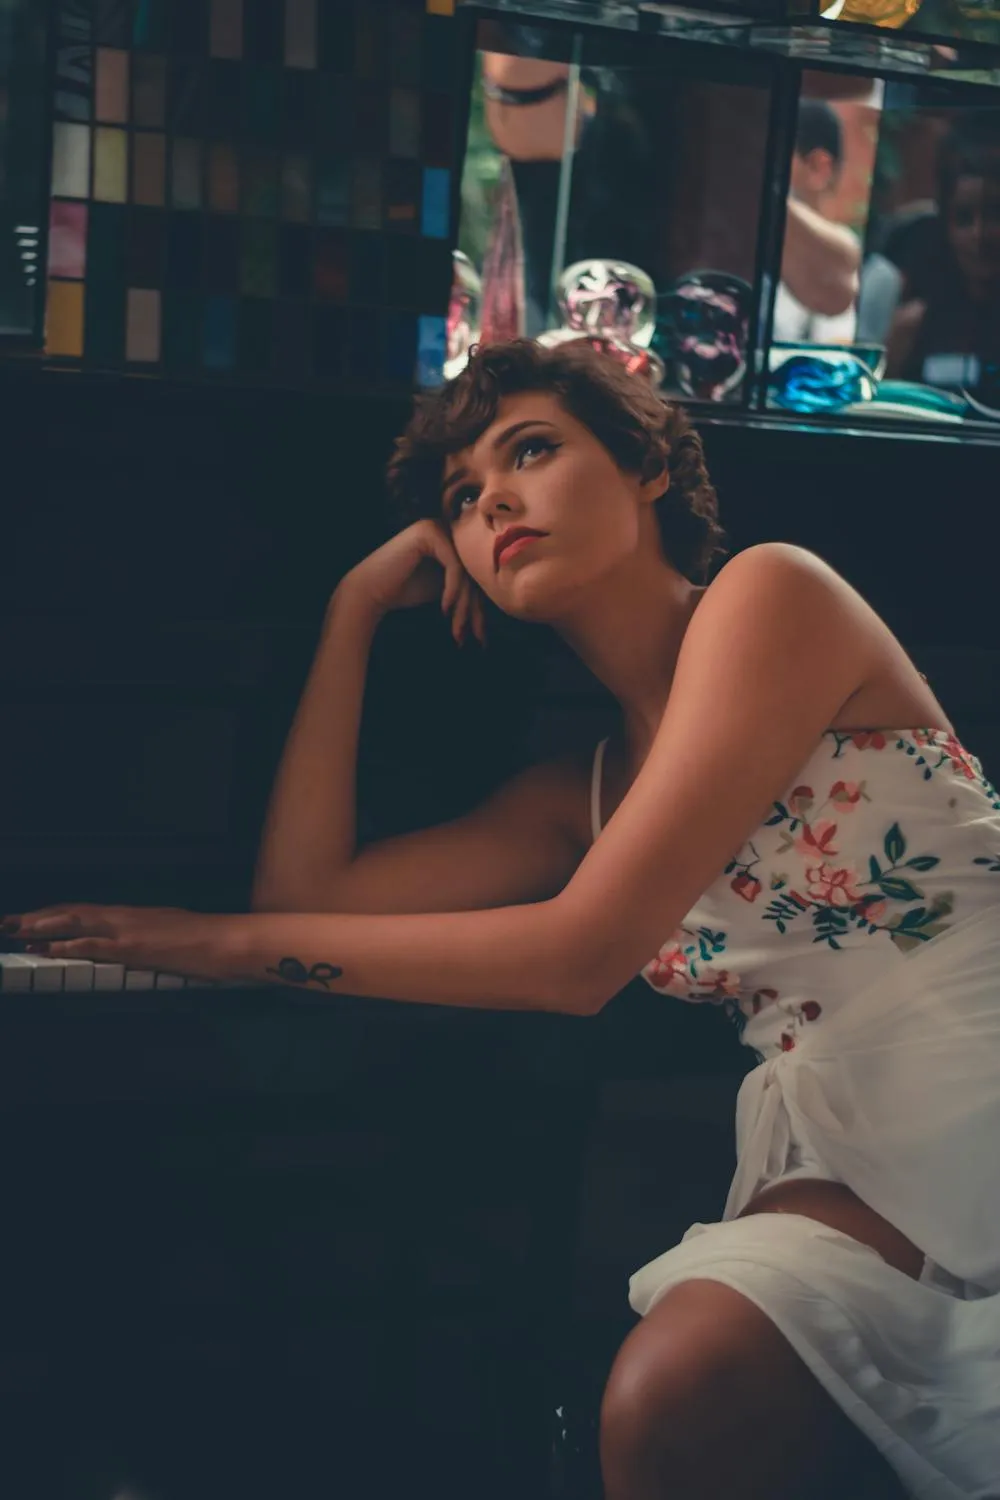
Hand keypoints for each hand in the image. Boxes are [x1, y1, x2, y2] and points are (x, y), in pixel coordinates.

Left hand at [1, 903, 228, 977]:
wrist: (225, 941)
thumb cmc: (205, 941)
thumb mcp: (170, 932)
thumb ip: (147, 936)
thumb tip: (135, 944)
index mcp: (132, 914)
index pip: (84, 911)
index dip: (55, 914)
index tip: (32, 918)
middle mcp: (124, 915)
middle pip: (72, 913)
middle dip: (38, 916)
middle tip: (9, 921)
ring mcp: (127, 930)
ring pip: (75, 923)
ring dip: (41, 927)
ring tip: (16, 930)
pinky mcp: (132, 947)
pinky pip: (92, 944)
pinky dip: (65, 945)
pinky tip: (46, 947)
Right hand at [337, 519, 486, 646]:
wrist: (370, 590)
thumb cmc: (404, 591)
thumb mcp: (444, 589)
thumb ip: (467, 588)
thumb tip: (499, 600)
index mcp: (453, 541)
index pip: (475, 575)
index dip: (479, 608)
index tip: (480, 637)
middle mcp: (448, 529)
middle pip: (473, 573)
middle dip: (474, 611)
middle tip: (476, 639)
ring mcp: (438, 528)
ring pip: (465, 571)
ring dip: (463, 606)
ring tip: (457, 631)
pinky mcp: (429, 533)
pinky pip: (453, 566)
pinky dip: (452, 590)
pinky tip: (444, 609)